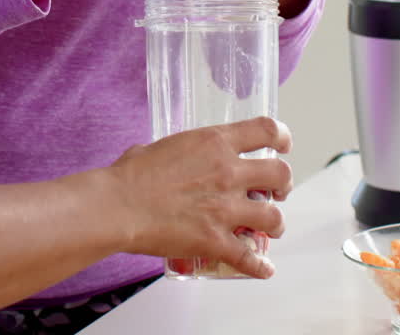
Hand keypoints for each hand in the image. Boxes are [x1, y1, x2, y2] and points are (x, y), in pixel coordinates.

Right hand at [109, 117, 293, 278]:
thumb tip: (171, 157)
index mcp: (214, 143)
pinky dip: (260, 266)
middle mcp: (227, 173)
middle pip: (280, 174)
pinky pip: (250, 258)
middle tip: (276, 192)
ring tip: (268, 230)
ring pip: (275, 217)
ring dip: (276, 224)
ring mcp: (225, 208)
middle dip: (283, 185)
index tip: (282, 146)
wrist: (116, 206)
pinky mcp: (216, 240)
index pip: (266, 131)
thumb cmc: (127, 176)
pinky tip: (263, 269)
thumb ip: (177, 151)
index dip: (282, 138)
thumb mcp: (157, 147)